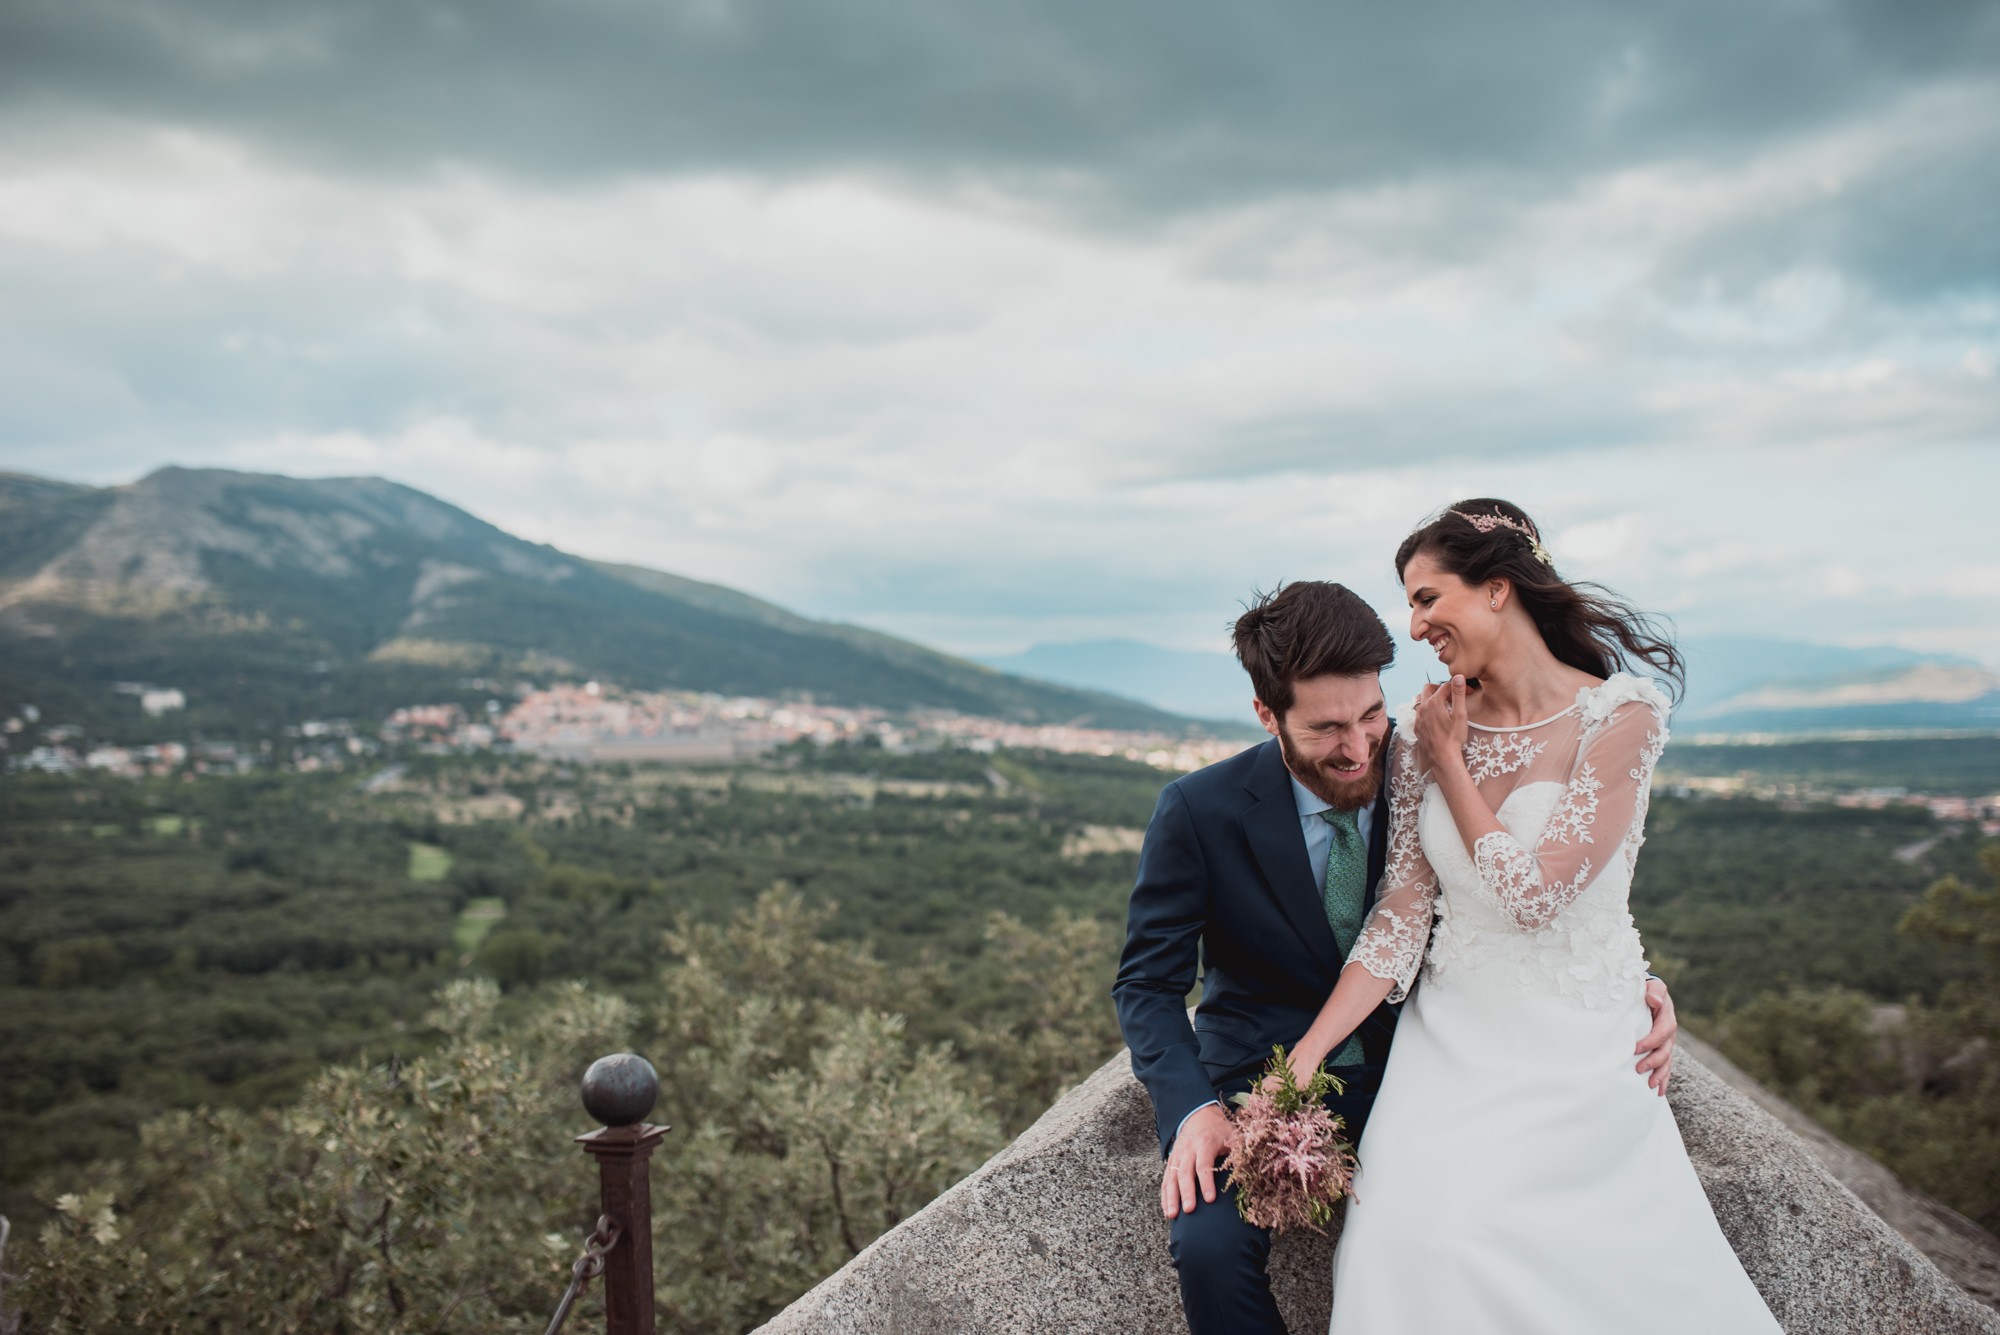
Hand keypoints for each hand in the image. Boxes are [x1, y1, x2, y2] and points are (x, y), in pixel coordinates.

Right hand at [1160, 1103, 1233, 1220]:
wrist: (1198, 1115)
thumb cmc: (1219, 1130)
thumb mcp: (1232, 1136)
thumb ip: (1240, 1152)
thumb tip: (1254, 1171)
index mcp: (1205, 1143)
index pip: (1203, 1164)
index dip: (1206, 1182)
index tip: (1210, 1199)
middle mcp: (1188, 1150)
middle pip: (1185, 1173)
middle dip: (1186, 1192)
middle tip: (1189, 1210)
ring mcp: (1177, 1156)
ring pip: (1171, 1177)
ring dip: (1171, 1197)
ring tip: (1172, 1215)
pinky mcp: (1171, 1162)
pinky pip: (1165, 1180)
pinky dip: (1164, 1195)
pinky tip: (1166, 1210)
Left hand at [1412, 675, 1469, 774]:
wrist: (1443, 757)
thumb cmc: (1454, 737)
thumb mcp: (1460, 714)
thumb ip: (1458, 694)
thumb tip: (1458, 676)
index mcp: (1434, 702)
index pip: (1445, 686)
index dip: (1458, 686)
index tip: (1469, 692)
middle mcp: (1422, 707)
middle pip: (1428, 688)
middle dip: (1440, 688)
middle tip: (1452, 695)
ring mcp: (1417, 717)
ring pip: (1420, 699)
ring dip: (1431, 697)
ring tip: (1443, 703)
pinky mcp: (1416, 726)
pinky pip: (1418, 712)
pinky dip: (1426, 709)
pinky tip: (1435, 716)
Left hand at [1635, 977, 1677, 1095]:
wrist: (1652, 995)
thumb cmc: (1649, 991)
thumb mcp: (1654, 987)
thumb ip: (1656, 991)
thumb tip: (1654, 999)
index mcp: (1667, 1019)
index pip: (1661, 1033)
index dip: (1650, 1042)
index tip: (1636, 1049)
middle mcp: (1669, 1034)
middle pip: (1665, 1051)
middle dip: (1653, 1062)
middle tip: (1638, 1069)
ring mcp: (1667, 1044)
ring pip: (1666, 1063)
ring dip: (1659, 1075)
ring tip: (1650, 1086)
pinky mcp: (1662, 1051)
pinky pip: (1665, 1067)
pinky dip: (1663, 1079)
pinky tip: (1659, 1091)